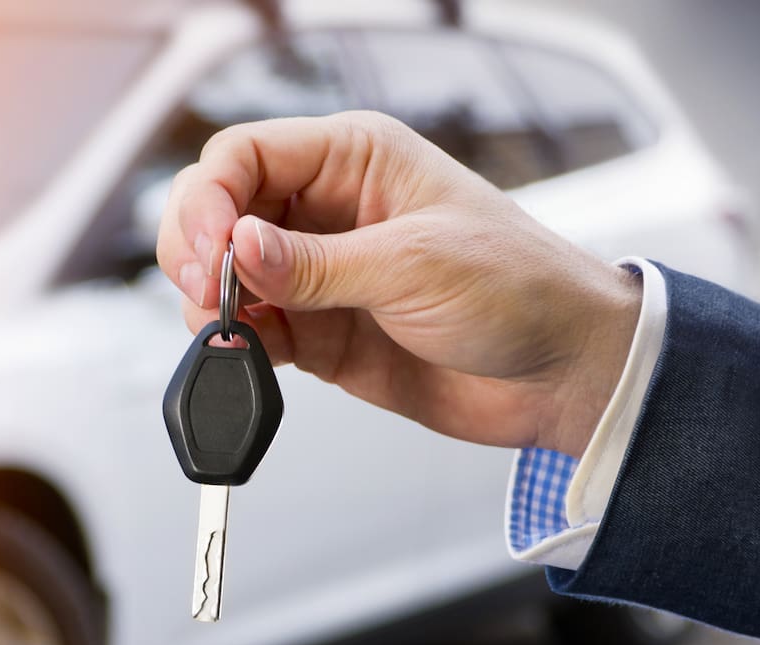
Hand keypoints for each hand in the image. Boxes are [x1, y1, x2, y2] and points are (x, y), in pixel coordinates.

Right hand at [156, 111, 641, 457]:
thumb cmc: (523, 289)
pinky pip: (252, 330)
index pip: (247, 155)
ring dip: (209, 300)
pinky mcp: (318, 332)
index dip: (212, 196)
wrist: (562, 374)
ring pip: (226, 273)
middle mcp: (326, 211)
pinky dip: (234, 344)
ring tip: (227, 327)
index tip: (211, 247)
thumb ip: (318, 263)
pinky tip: (245, 354)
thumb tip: (237, 248)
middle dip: (198, 246)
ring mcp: (319, 275)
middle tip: (207, 287)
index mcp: (355, 161)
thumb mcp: (418, 263)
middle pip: (222, 210)